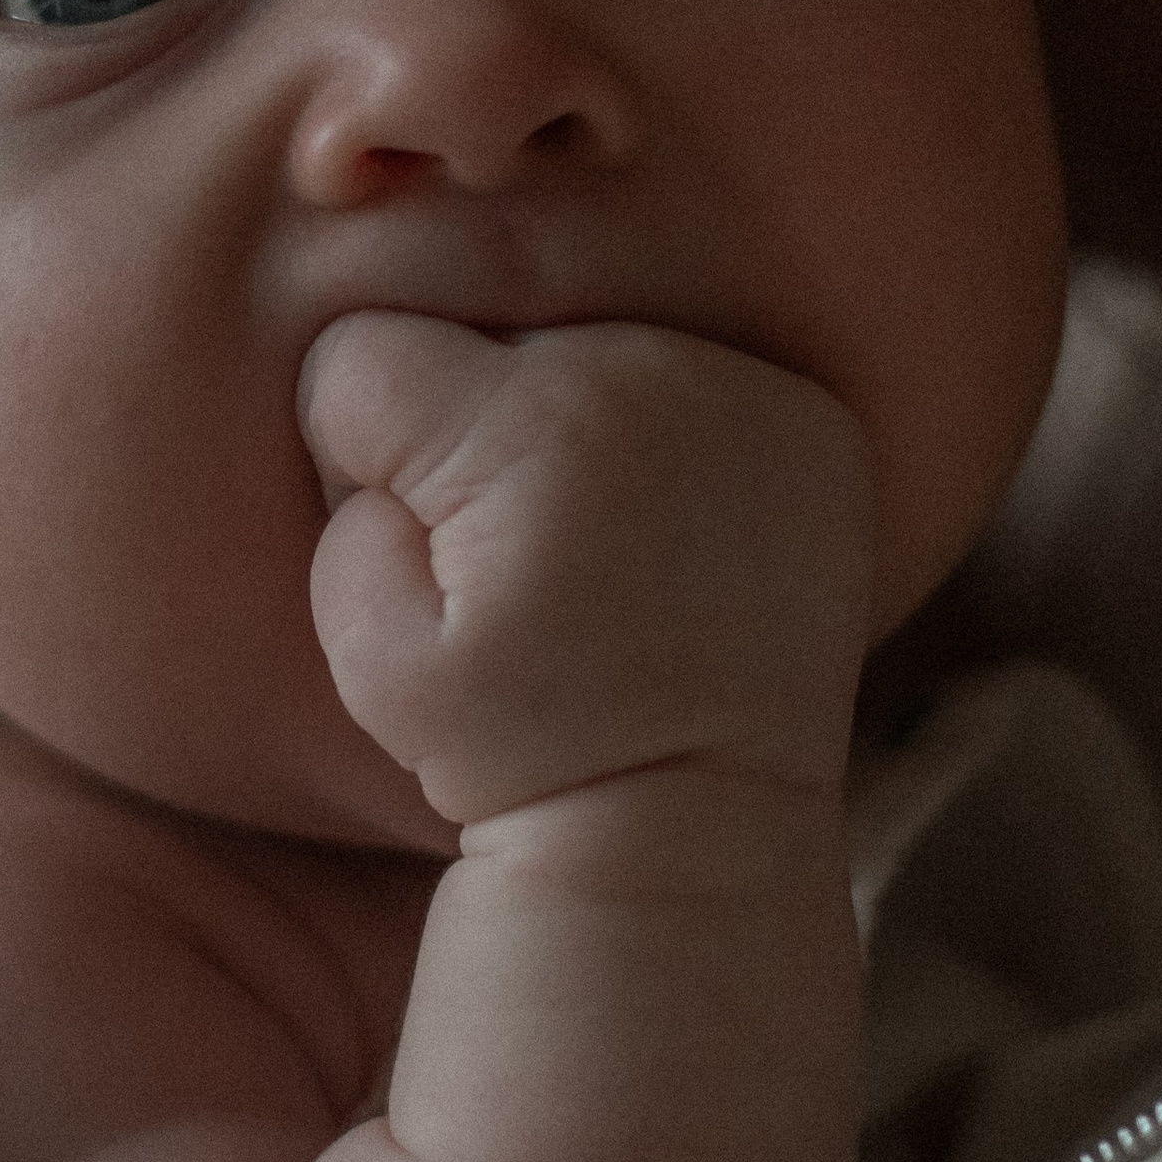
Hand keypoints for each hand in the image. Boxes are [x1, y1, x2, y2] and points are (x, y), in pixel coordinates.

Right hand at [297, 313, 872, 828]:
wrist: (698, 816)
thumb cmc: (519, 747)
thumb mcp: (369, 654)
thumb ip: (345, 505)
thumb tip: (386, 441)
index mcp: (521, 420)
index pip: (362, 354)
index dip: (358, 452)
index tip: (418, 543)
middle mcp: (644, 375)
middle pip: (489, 345)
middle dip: (473, 435)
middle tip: (517, 564)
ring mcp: (746, 391)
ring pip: (592, 355)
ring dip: (574, 430)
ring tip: (600, 557)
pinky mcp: (815, 425)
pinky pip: (699, 383)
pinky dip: (676, 441)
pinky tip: (678, 541)